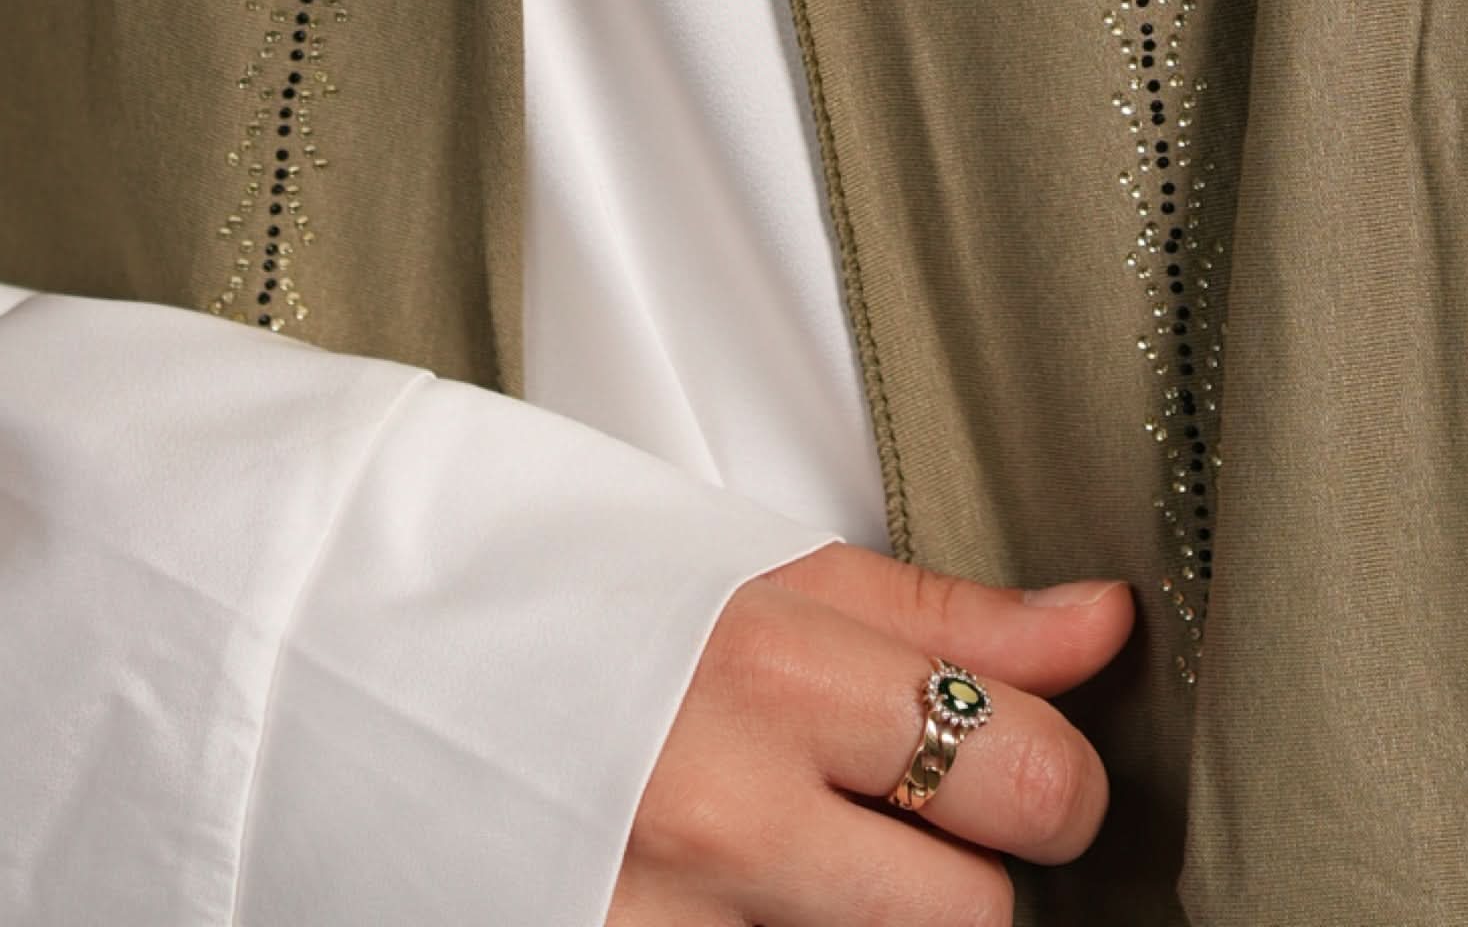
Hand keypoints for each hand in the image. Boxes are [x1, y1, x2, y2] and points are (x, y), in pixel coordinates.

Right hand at [610, 544, 1134, 919]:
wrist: (365, 679)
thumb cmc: (573, 605)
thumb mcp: (759, 575)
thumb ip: (943, 615)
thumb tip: (1103, 626)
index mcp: (770, 675)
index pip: (1023, 773)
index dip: (1050, 774)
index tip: (1022, 760)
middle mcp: (727, 819)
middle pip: (974, 919)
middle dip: (967, 877)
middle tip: (912, 827)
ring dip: (874, 926)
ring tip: (814, 860)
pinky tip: (763, 899)